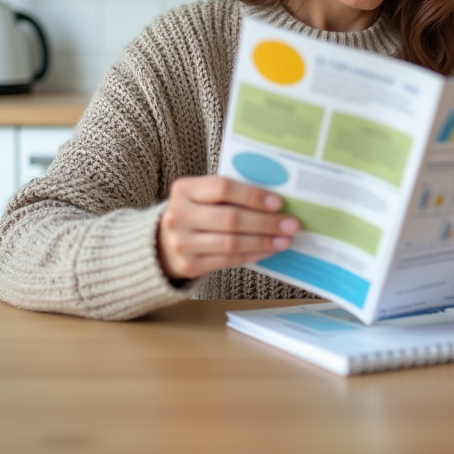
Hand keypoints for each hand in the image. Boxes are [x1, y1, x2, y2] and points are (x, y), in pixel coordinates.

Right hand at [157, 176, 299, 279]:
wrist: (162, 243)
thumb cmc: (195, 213)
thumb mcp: (203, 196)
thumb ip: (230, 194)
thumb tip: (275, 201)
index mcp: (184, 189)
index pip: (223, 188)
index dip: (253, 196)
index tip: (278, 202)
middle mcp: (178, 215)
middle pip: (231, 218)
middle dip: (266, 222)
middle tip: (291, 224)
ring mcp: (181, 242)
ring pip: (232, 242)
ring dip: (264, 241)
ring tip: (285, 240)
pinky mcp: (188, 265)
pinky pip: (228, 260)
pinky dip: (252, 254)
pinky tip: (268, 250)